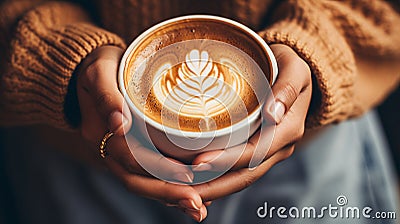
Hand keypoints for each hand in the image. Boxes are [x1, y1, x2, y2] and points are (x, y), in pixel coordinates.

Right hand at [75, 46, 207, 220]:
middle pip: (136, 180)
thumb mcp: (97, 71)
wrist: (92, 73)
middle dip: (168, 193)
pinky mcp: (132, 153)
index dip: (158, 168)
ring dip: (170, 198)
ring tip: (199, 208)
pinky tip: (193, 196)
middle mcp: (108, 151)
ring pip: (143, 184)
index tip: (187, 175)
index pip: (130, 158)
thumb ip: (106, 95)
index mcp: (99, 133)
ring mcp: (119, 156)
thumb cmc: (98, 67)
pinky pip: (148, 177)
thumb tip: (119, 124)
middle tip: (198, 203)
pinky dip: (169, 190)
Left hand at [191, 44, 311, 200]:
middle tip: (180, 188)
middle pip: (245, 175)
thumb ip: (287, 88)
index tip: (198, 163)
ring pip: (240, 178)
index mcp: (288, 130)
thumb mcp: (295, 68)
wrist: (292, 75)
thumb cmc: (289, 67)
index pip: (254, 153)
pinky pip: (238, 170)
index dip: (226, 161)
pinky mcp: (258, 150)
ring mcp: (269, 151)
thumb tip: (273, 115)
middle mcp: (279, 147)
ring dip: (213, 189)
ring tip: (181, 193)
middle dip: (213, 186)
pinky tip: (194, 183)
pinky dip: (217, 180)